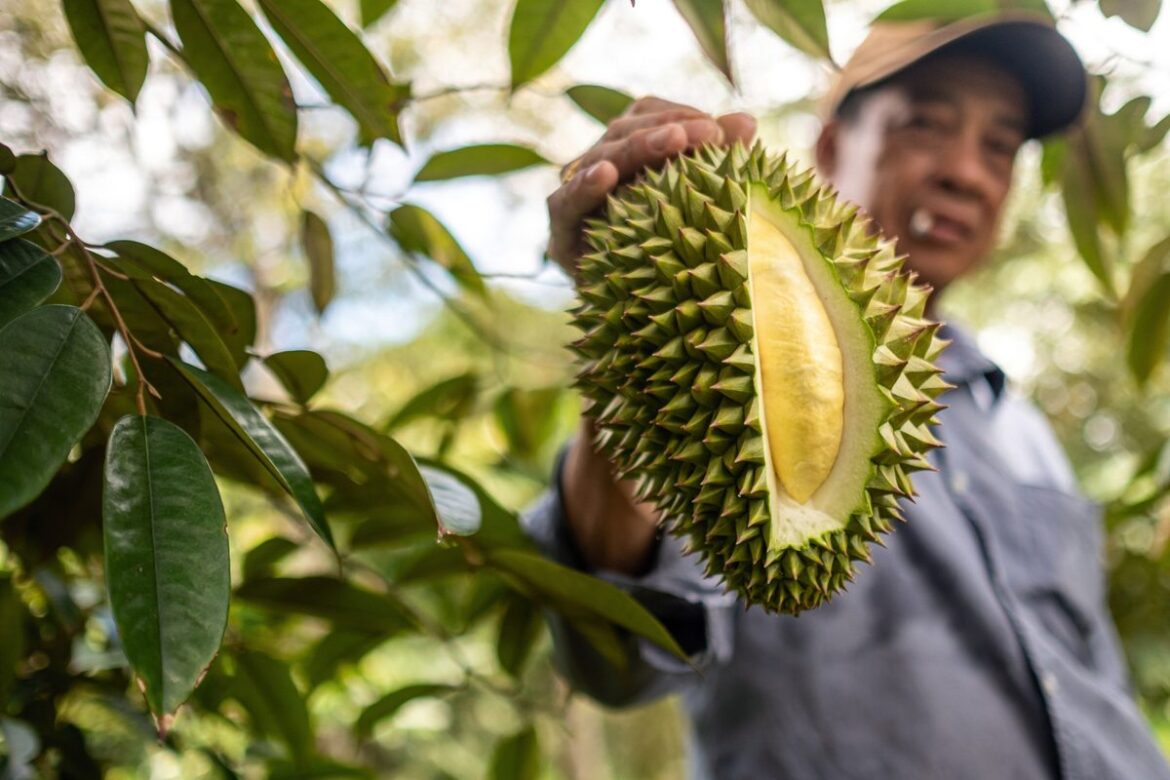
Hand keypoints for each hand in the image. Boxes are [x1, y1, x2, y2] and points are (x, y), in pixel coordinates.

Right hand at [547, 97, 756, 278]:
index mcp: (627, 154)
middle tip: (707, 133)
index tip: (715, 128)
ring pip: (597, 157)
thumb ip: (719, 162)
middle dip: (666, 128)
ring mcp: (574, 199)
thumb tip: (746, 122)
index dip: (676, 113)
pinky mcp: (560, 235)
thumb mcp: (701, 205)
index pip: (644, 115)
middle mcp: (595, 168)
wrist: (637, 319)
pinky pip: (565, 204)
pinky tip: (604, 175)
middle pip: (622, 131)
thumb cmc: (674, 256)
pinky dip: (582, 186)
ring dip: (635, 147)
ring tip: (672, 140)